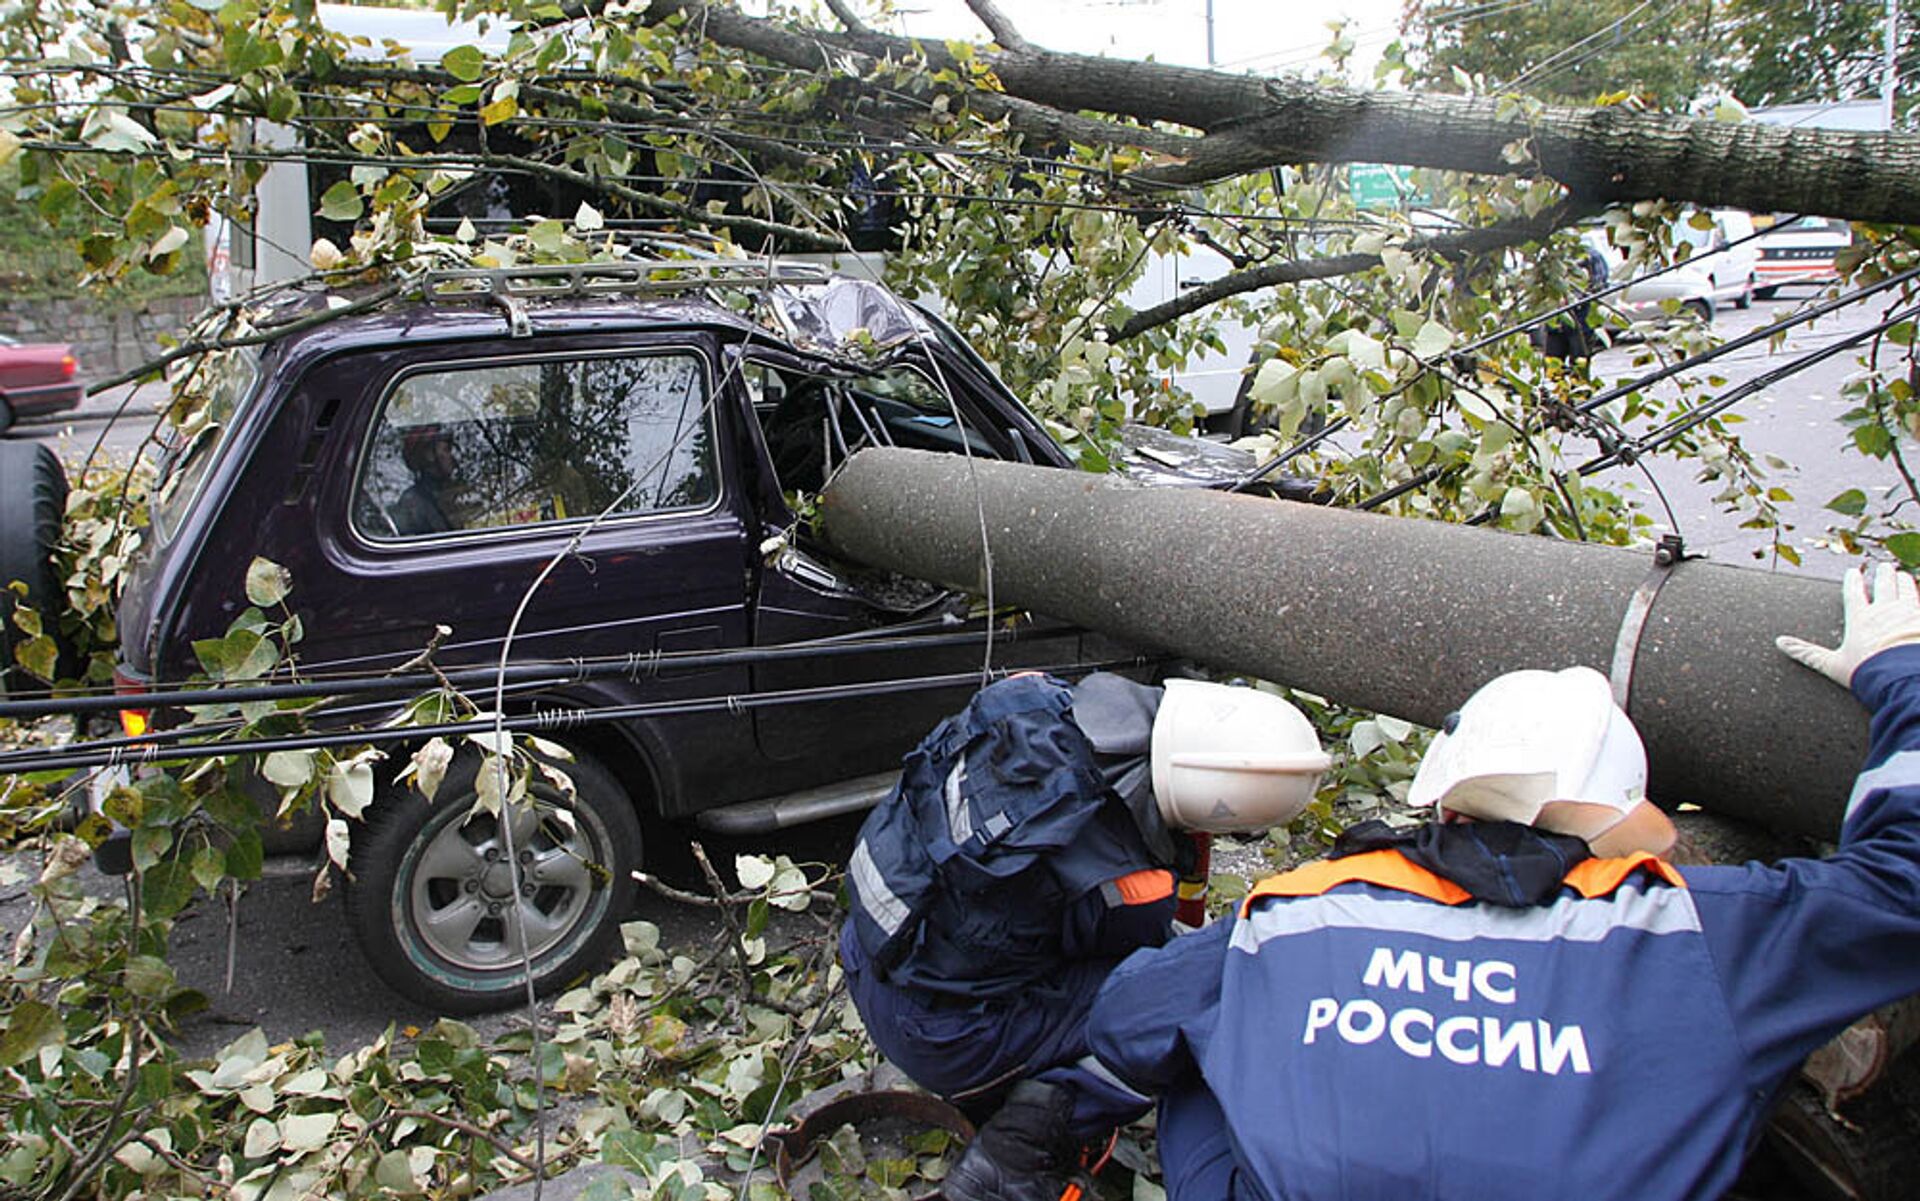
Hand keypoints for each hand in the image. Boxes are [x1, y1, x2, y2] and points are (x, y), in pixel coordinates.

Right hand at [1777, 562, 1919, 686]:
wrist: (1904, 678)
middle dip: (1883, 575)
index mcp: (1860, 619)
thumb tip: (1780, 643)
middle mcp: (1884, 611)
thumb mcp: (1833, 665)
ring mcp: (1908, 614)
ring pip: (1906, 589)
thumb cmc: (1868, 673)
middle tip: (1884, 567)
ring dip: (1904, 581)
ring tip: (1902, 575)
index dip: (1853, 581)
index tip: (1853, 573)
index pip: (1854, 593)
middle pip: (1883, 586)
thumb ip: (1807, 653)